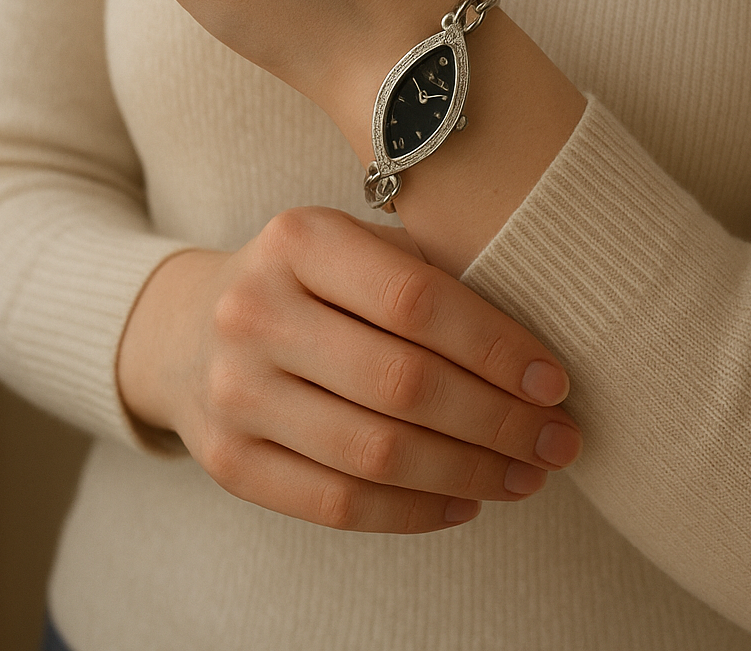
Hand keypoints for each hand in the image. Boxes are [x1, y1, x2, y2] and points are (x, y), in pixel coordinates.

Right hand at [117, 207, 581, 533]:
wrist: (191, 325)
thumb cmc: (311, 282)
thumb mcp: (355, 246)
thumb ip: (428, 278)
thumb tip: (538, 353)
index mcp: (298, 238)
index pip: (416, 299)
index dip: (496, 348)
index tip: (556, 382)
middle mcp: (255, 309)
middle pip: (402, 384)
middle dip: (498, 421)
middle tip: (559, 441)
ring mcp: (233, 389)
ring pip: (374, 454)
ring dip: (468, 473)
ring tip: (525, 476)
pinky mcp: (225, 460)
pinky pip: (336, 504)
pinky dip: (414, 512)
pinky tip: (464, 501)